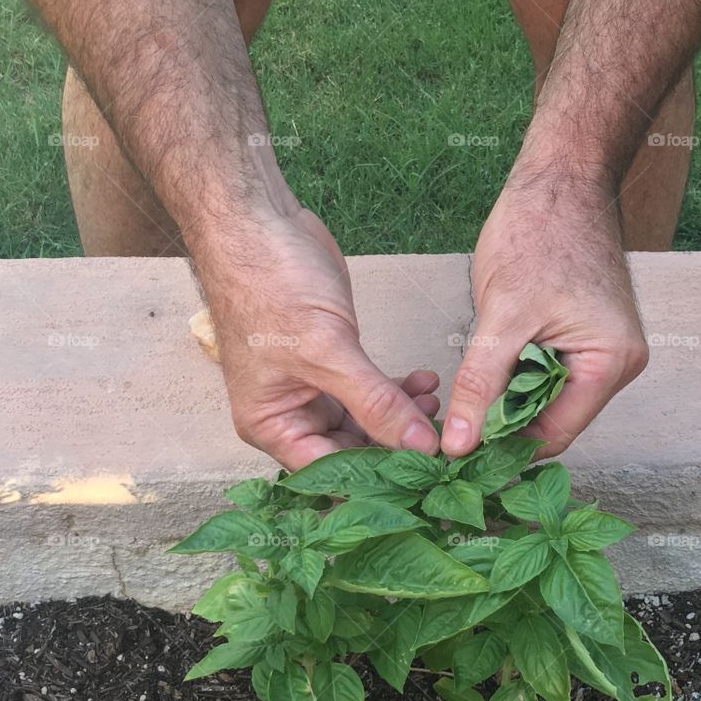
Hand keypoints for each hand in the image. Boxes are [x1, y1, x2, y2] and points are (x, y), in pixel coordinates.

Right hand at [195, 206, 441, 469]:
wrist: (259, 222)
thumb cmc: (271, 285)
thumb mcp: (327, 350)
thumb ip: (375, 402)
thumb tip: (420, 446)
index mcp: (272, 426)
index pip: (330, 473)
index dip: (378, 478)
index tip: (426, 475)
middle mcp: (290, 415)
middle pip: (351, 451)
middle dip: (396, 445)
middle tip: (441, 438)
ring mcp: (312, 389)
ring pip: (366, 421)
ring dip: (403, 416)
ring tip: (436, 402)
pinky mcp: (334, 363)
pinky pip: (370, 392)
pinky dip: (397, 390)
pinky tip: (424, 382)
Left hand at [440, 167, 648, 457]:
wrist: (559, 178)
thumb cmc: (538, 233)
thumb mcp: (502, 317)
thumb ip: (481, 385)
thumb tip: (458, 445)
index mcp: (610, 364)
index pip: (556, 435)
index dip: (505, 449)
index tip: (459, 454)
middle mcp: (618, 364)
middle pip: (553, 421)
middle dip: (505, 426)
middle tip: (452, 433)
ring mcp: (604, 349)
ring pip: (547, 398)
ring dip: (508, 400)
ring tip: (465, 401)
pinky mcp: (586, 335)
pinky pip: (548, 373)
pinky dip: (517, 376)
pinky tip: (487, 371)